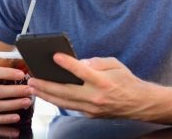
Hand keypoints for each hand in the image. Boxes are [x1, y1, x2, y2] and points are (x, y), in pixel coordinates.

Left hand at [28, 54, 150, 118]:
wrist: (139, 103)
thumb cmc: (127, 81)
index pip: (82, 71)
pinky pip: (70, 107)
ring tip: (33, 87)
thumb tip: (80, 62)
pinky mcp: (90, 114)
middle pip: (66, 90)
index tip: (55, 56)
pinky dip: (57, 101)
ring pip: (63, 102)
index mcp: (104, 82)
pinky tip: (47, 95)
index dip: (68, 63)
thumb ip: (97, 62)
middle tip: (32, 78)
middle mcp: (96, 96)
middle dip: (46, 84)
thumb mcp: (116, 64)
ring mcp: (92, 108)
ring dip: (46, 94)